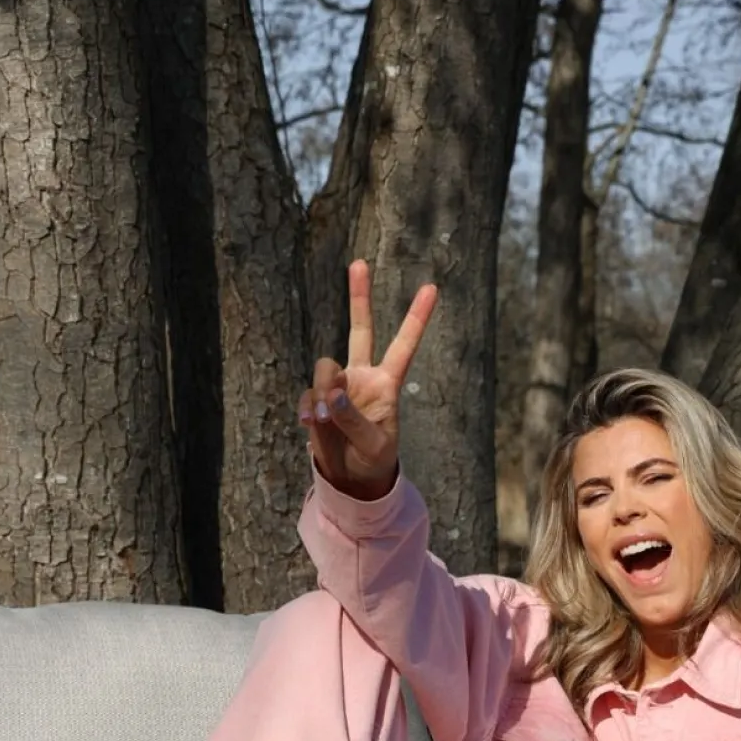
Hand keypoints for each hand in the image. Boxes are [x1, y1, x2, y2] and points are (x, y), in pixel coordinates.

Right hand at [298, 260, 437, 500]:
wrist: (351, 478)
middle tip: (358, 263)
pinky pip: (308, 395)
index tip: (432, 287)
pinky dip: (308, 408)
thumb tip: (332, 394)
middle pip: (360, 329)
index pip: (403, 347)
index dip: (416, 318)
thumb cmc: (373, 461)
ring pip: (325, 368)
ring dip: (323, 390)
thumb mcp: (373, 446)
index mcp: (387, 385)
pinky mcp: (317, 400)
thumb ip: (354, 419)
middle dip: (359, 296)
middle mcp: (363, 377)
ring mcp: (338, 386)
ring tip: (325, 419)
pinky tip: (310, 424)